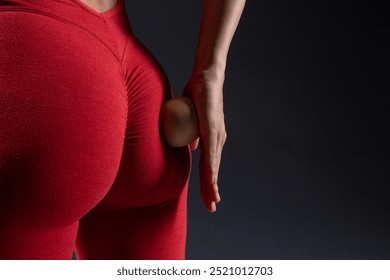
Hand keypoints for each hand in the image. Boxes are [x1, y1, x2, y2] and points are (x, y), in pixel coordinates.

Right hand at [183, 71, 226, 211]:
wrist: (205, 76)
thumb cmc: (196, 95)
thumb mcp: (191, 119)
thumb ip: (191, 135)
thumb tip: (191, 149)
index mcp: (210, 139)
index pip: (207, 166)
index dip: (207, 183)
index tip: (209, 198)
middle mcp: (216, 139)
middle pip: (212, 170)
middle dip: (212, 190)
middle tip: (213, 208)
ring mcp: (216, 134)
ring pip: (213, 165)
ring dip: (212, 184)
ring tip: (213, 200)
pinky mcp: (212, 127)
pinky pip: (210, 151)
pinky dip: (210, 166)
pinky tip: (211, 179)